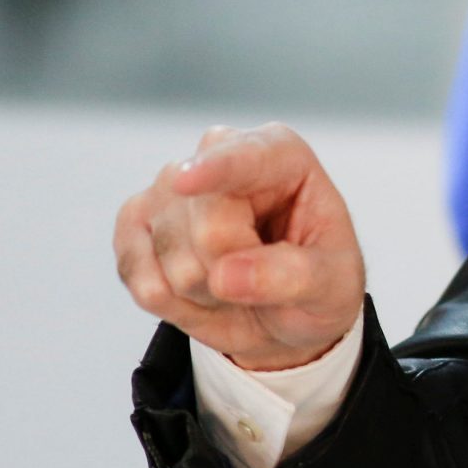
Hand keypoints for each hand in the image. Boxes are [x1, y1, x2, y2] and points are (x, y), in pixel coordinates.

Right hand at [114, 122, 366, 371]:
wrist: (283, 313)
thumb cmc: (316, 282)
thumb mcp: (334, 285)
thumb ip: (294, 276)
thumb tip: (227, 275)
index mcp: (280, 155)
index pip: (244, 158)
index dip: (214, 170)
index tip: (187, 182)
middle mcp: (219, 156)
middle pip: (208, 227)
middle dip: (234, 272)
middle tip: (262, 277)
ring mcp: (169, 187)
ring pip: (171, 256)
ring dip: (206, 291)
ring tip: (235, 282)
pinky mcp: (133, 222)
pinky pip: (137, 275)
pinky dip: (172, 302)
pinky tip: (200, 291)